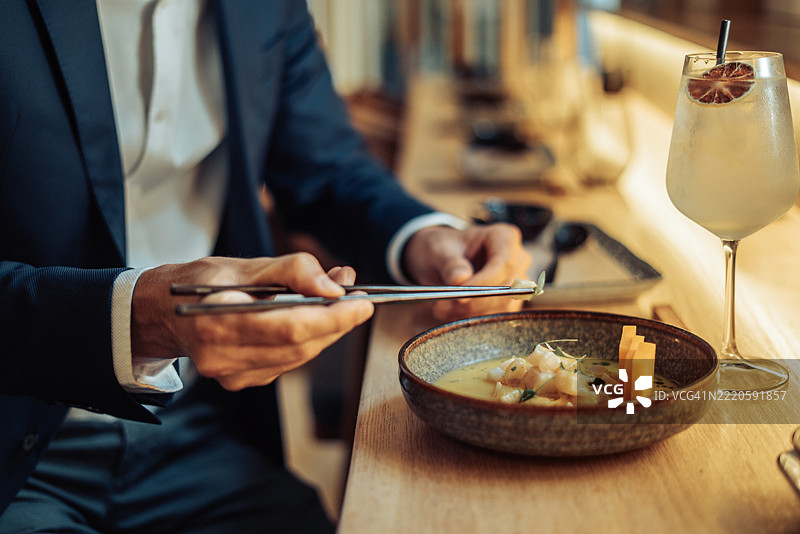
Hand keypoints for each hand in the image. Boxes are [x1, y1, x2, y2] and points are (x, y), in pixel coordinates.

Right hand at [131, 253, 373, 390]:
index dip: (333, 317)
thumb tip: (337, 286)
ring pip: (299, 356)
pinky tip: (314, 322)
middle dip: (337, 323)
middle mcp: (222, 356)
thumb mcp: (244, 265)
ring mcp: (231, 374)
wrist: (164, 313)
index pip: (290, 326)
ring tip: (341, 305)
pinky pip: (288, 363)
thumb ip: (292, 271)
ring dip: (327, 332)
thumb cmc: (202, 282)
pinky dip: (308, 342)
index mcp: (216, 320)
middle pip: (300, 345)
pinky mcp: (241, 381)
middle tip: (359, 300)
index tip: (362, 302)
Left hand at [402, 223, 531, 321]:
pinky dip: (473, 318)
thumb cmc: (442, 249)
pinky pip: (497, 316)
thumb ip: (449, 263)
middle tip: (442, 307)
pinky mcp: (510, 301)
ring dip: (471, 313)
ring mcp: (516, 282)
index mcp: (504, 237)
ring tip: (442, 309)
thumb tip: (460, 278)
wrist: (441, 260)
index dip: (484, 282)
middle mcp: (517, 259)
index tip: (460, 296)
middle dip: (474, 301)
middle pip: (506, 288)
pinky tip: (451, 314)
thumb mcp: (438, 250)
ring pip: (502, 306)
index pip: (504, 263)